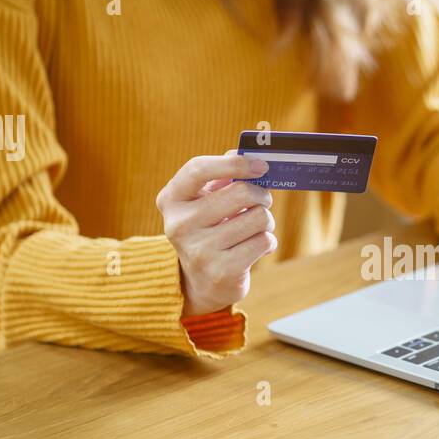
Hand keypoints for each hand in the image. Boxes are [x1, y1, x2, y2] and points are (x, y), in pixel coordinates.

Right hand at [156, 151, 277, 315]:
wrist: (199, 283)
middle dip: (261, 195)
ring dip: (266, 221)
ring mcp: (199, 250)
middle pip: (241, 193)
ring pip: (259, 217)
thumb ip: (223, 175)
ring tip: (253, 229)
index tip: (260, 166)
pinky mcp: (221, 271)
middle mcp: (179, 225)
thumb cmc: (208, 230)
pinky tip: (253, 248)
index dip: (233, 163)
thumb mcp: (205, 201)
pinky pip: (264, 241)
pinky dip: (267, 242)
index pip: (198, 169)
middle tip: (261, 201)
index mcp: (172, 200)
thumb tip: (248, 155)